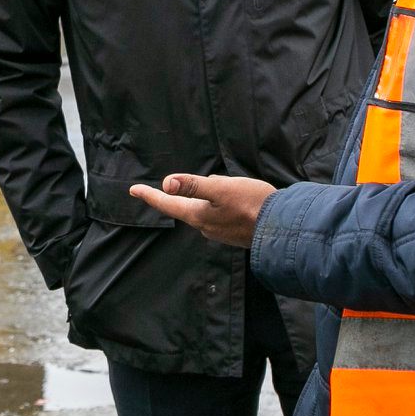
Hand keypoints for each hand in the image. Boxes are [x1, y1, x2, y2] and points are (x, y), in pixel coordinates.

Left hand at [128, 174, 276, 247]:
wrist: (282, 228)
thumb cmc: (252, 204)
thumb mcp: (221, 189)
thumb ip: (194, 185)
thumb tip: (167, 183)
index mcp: (198, 216)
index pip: (167, 204)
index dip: (150, 195)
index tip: (133, 189)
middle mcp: (206, 227)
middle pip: (188, 205)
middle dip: (191, 192)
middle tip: (212, 182)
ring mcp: (220, 232)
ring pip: (207, 208)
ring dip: (211, 197)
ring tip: (230, 187)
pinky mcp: (234, 233)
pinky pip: (221, 214)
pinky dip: (224, 204)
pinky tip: (238, 199)